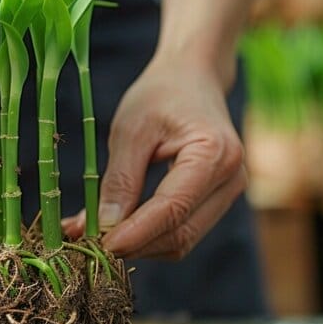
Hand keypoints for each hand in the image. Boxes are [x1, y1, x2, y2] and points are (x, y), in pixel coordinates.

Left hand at [63, 56, 246, 259]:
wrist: (193, 78)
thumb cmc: (161, 95)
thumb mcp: (131, 130)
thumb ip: (119, 180)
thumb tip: (103, 228)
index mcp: (214, 155)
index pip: (173, 209)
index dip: (135, 234)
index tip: (100, 246)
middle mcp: (232, 179)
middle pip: (181, 234)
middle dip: (136, 245)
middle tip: (91, 244)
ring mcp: (229, 192)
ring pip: (183, 239)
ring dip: (141, 245)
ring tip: (98, 235)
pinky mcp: (217, 200)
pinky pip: (183, 229)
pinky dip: (150, 235)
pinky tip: (118, 228)